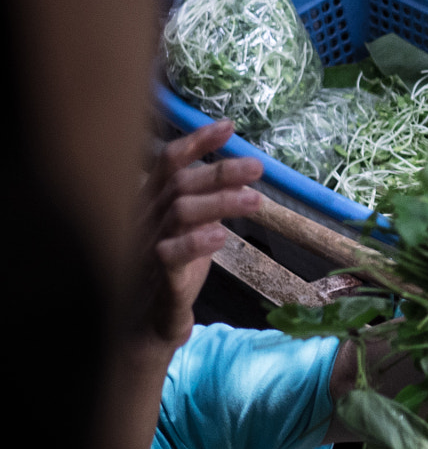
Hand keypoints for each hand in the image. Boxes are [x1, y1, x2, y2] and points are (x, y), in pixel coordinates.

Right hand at [141, 120, 263, 347]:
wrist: (148, 320)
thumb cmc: (172, 267)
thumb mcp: (191, 227)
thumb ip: (208, 201)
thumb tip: (241, 173)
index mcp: (154, 202)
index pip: (170, 163)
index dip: (197, 142)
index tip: (229, 127)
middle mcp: (148, 218)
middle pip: (181, 183)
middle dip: (220, 171)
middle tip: (258, 167)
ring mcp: (148, 246)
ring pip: (180, 212)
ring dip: (220, 202)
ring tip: (256, 200)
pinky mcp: (157, 277)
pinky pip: (170, 255)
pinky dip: (196, 243)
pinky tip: (221, 236)